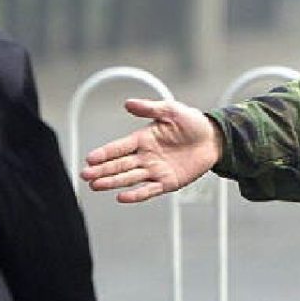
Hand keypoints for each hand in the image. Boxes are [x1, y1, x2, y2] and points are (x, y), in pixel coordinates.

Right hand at [80, 99, 223, 203]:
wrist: (214, 138)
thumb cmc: (192, 122)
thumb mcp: (171, 110)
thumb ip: (150, 108)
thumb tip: (128, 103)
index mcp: (143, 139)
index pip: (119, 147)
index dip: (105, 153)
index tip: (89, 158)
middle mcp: (145, 156)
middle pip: (119, 165)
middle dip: (101, 170)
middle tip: (85, 175)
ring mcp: (155, 171)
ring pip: (129, 178)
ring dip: (112, 182)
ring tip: (96, 186)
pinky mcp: (167, 182)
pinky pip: (149, 190)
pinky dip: (136, 194)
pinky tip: (121, 197)